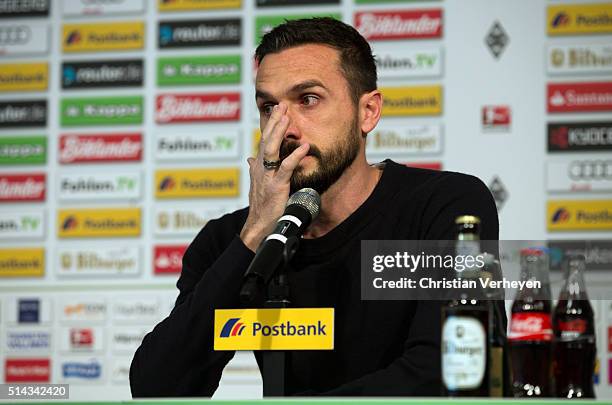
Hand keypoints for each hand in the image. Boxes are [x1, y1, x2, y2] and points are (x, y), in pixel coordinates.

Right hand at [240, 103, 309, 251]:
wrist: (258, 227)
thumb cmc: (261, 208)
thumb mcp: (257, 186)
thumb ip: (255, 170)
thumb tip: (250, 159)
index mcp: (258, 168)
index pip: (263, 141)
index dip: (270, 125)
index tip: (277, 110)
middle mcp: (260, 169)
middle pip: (266, 140)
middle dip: (274, 122)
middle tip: (282, 105)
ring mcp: (267, 177)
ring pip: (271, 149)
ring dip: (279, 132)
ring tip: (287, 118)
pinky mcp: (276, 187)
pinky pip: (285, 168)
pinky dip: (294, 156)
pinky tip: (303, 147)